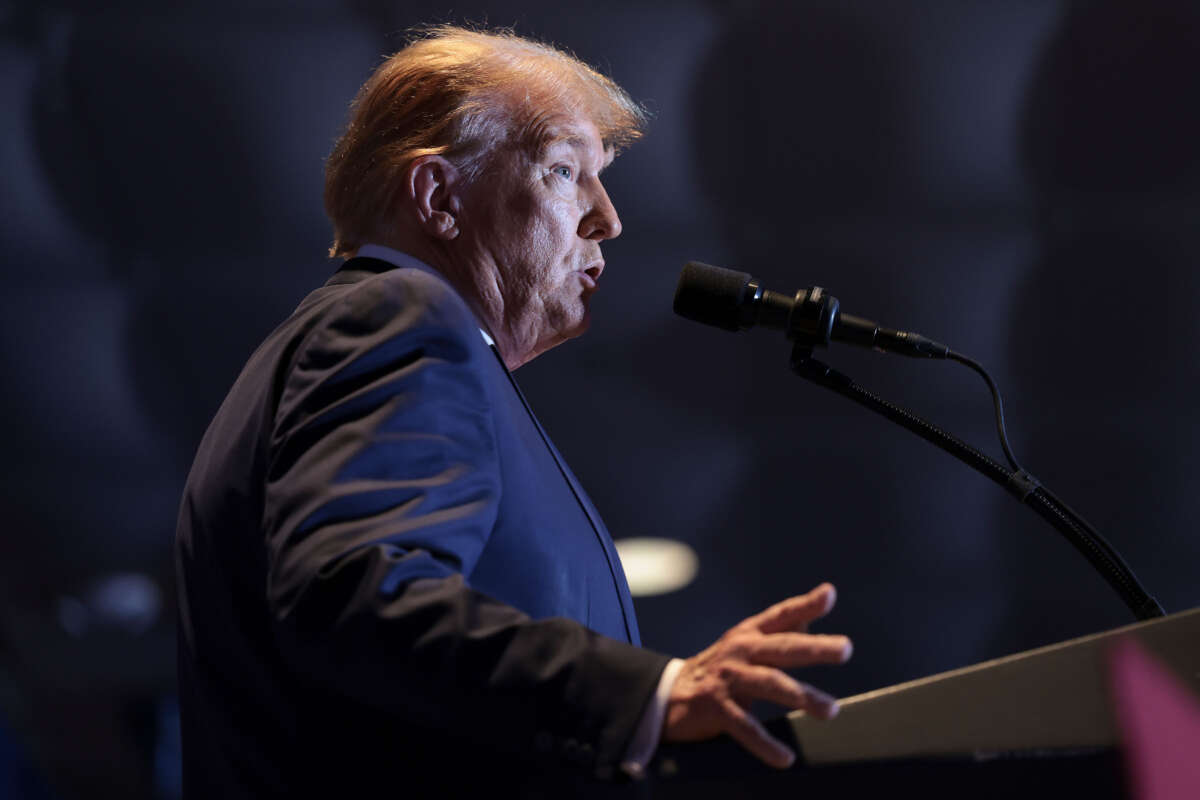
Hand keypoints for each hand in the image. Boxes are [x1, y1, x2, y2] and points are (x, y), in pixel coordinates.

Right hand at [661, 582, 851, 767]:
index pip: (780, 616)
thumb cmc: (717, 667)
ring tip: (829, 709)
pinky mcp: (715, 707)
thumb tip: (809, 616)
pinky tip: (785, 757)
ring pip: (769, 684)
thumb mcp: (745, 644)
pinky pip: (745, 727)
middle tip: (844, 649)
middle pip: (781, 647)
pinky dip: (765, 743)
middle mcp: (740, 651)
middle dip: (814, 648)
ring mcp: (727, 678)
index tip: (828, 595)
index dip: (805, 604)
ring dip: (801, 695)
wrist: (668, 693)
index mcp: (748, 635)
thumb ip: (778, 632)